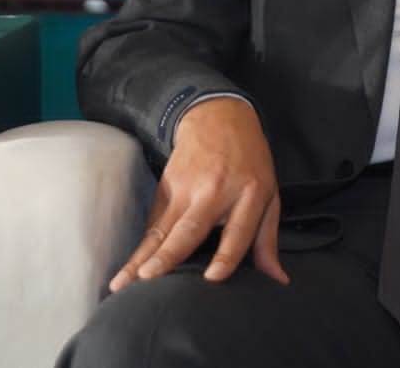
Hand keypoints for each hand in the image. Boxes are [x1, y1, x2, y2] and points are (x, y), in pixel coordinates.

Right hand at [109, 97, 288, 291]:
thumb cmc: (250, 162)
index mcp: (250, 194)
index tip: (212, 277)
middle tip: (148, 277)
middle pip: (190, 227)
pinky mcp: (166, 186)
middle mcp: (215, 191)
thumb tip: (277, 280)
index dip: (226, 254)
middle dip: (168, 254)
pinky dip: (141, 247)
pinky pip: (153, 223)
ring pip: (161, 228)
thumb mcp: (269, 194)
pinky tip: (128, 271)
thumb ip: (268, 239)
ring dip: (140, 257)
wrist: (217, 117)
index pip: (238, 229)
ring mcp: (186, 187)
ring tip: (122, 283)